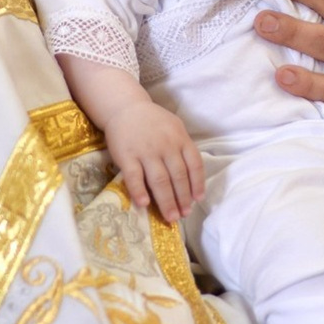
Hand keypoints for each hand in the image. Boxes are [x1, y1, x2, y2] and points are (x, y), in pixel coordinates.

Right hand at [103, 103, 204, 224]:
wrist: (125, 107)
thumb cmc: (153, 121)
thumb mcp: (174, 127)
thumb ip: (183, 148)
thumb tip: (192, 179)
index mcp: (180, 138)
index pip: (194, 165)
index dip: (197, 184)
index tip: (198, 200)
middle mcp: (166, 146)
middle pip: (178, 176)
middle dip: (183, 199)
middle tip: (184, 215)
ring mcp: (146, 151)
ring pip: (160, 180)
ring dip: (167, 201)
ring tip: (171, 216)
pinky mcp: (127, 156)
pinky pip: (135, 176)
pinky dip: (140, 191)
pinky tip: (144, 204)